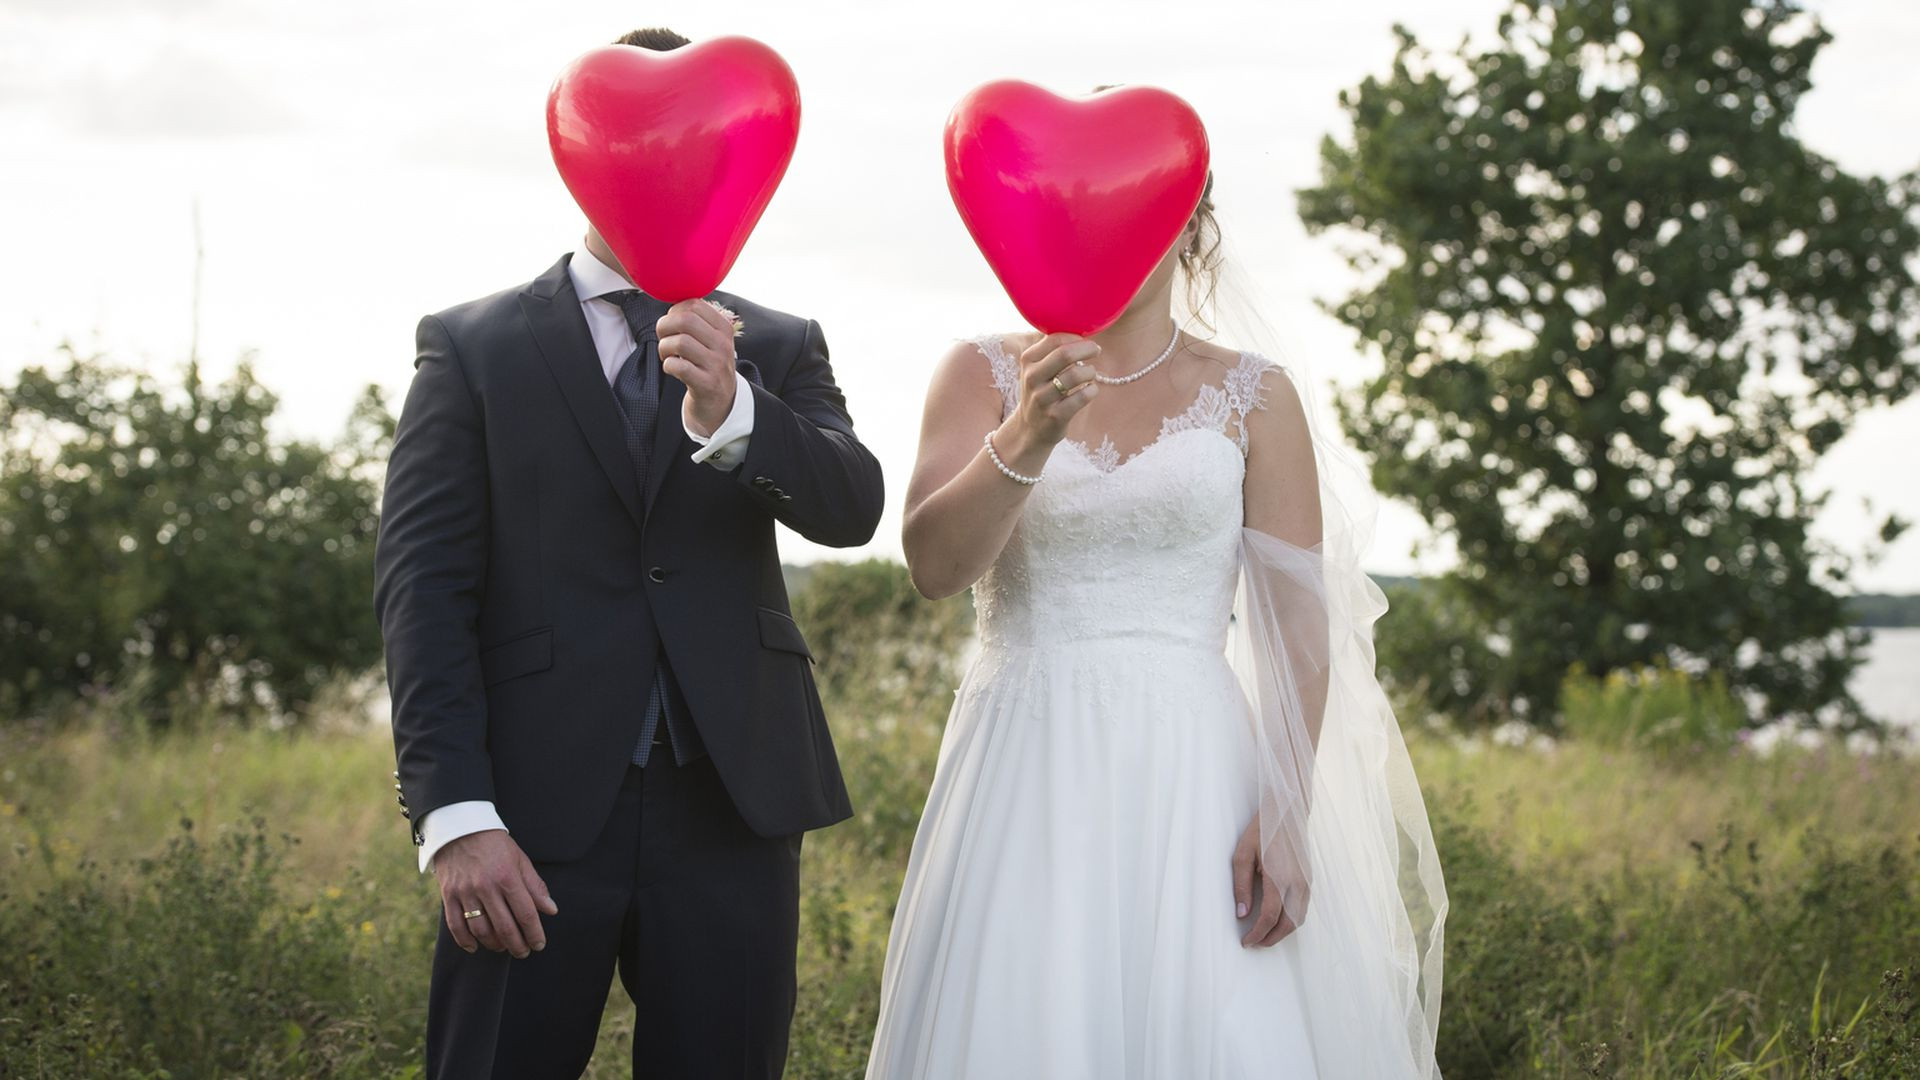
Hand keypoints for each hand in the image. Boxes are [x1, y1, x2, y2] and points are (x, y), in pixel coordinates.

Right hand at [434, 829, 557, 957]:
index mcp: (508, 877)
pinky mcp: (449, 895)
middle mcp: (486, 887)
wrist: (460, 828)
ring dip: (494, 944)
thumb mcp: (520, 860)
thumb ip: (535, 886)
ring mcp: (466, 892)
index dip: (534, 933)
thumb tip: (551, 910)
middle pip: (505, 927)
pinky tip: (475, 947)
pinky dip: (466, 941)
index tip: (539, 945)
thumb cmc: (495, 845)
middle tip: (524, 952)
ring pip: (481, 930)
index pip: (526, 914)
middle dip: (517, 945)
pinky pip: (456, 925)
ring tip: (503, 947)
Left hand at [657, 299, 739, 436]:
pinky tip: (672, 368)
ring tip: (666, 355)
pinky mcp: (707, 384)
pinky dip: (668, 365)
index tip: (671, 323)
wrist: (721, 402)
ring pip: (680, 342)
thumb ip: (697, 321)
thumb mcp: (712, 340)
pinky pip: (678, 366)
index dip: (674, 311)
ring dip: (664, 347)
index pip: (694, 304)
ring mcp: (716, 365)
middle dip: (664, 326)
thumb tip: (672, 305)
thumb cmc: (709, 365)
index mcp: (724, 328)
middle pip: (685, 320)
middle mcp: (723, 344)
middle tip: (662, 337)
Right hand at [994, 333, 1101, 468]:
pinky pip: (1083, 396)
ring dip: (1090, 371)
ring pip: (1076, 375)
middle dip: (1087, 349)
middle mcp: (1032, 377)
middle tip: (1097, 350)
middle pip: (1065, 354)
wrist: (1030, 429)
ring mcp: (1042, 398)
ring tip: (1090, 374)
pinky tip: (1090, 390)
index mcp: (1028, 360)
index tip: (1085, 341)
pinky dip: (1092, 390)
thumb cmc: (1041, 391)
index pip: (1055, 339)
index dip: (1076, 337)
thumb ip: (1053, 349)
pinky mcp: (1055, 415)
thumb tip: (1080, 330)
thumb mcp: (1038, 368)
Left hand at [1232, 815, 1309, 947]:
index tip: (1246, 941)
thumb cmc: (1262, 832)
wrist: (1288, 813)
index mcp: (1279, 878)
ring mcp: (1306, 882)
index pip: (1269, 917)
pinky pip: (1303, 909)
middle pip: (1287, 924)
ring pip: (1298, 919)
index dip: (1257, 933)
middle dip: (1271, 939)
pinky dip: (1291, 921)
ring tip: (1265, 935)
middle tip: (1255, 943)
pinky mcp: (1309, 880)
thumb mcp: (1243, 854)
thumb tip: (1242, 914)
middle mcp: (1297, 884)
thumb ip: (1241, 886)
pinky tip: (1277, 920)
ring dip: (1282, 932)